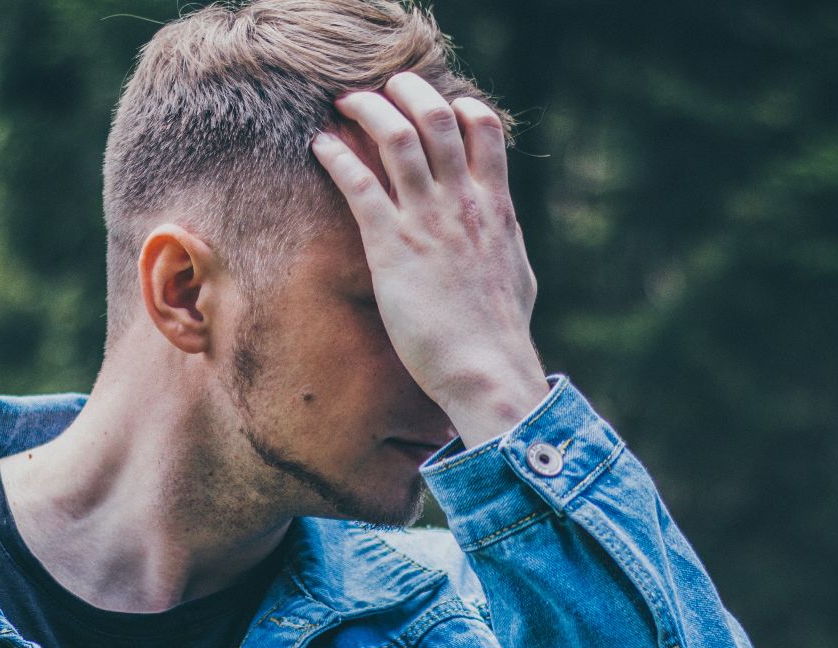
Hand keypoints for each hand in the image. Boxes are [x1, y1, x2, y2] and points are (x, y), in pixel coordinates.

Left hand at [311, 71, 550, 447]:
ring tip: (345, 102)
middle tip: (383, 87)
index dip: (457, 104)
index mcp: (496, 207)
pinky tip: (320, 146)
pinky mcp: (394, 248)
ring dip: (367, 110)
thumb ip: (505, 243)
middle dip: (406, 90)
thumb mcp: (517, 274)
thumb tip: (503, 236)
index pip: (484, 127)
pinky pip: (360, 185)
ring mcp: (429, 221)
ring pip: (398, 137)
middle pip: (437, 116)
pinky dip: (337, 157)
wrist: (488, 370)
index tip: (436, 104)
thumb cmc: (501, 334)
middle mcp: (464, 203)